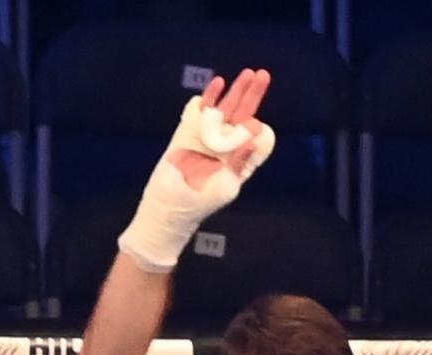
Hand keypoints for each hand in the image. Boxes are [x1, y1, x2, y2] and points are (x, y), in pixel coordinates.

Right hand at [165, 71, 274, 193]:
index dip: (260, 132)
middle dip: (253, 95)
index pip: (259, 138)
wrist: (169, 203)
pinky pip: (200, 108)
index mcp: (241, 158)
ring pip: (225, 106)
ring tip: (248, 74)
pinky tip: (218, 84)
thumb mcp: (226, 187)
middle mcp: (227, 143)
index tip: (254, 131)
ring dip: (236, 90)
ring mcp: (208, 135)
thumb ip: (241, 163)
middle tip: (263, 75)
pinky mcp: (188, 129)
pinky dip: (210, 95)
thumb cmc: (201, 201)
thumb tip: (254, 139)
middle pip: (244, 114)